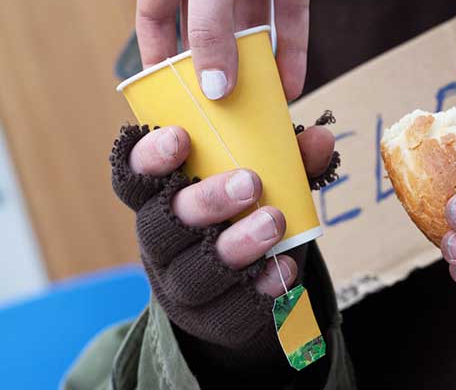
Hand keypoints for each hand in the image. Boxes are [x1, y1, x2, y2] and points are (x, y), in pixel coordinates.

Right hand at [111, 122, 333, 350]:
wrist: (246, 292)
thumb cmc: (243, 218)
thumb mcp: (262, 184)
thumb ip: (286, 160)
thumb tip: (320, 138)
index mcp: (159, 200)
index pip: (133, 178)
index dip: (149, 158)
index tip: (181, 137)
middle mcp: (161, 244)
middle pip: (163, 225)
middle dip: (206, 202)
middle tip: (250, 183)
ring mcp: (181, 286)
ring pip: (194, 272)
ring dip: (235, 247)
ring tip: (274, 222)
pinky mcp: (212, 319)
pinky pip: (230, 310)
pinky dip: (259, 289)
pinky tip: (283, 269)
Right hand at [136, 0, 309, 100]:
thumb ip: (209, 30)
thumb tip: (215, 90)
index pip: (156, 21)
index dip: (158, 60)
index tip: (168, 102)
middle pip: (209, 34)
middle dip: (216, 73)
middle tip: (222, 116)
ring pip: (252, 30)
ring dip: (258, 68)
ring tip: (259, 110)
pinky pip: (290, 19)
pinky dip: (291, 51)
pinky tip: (291, 85)